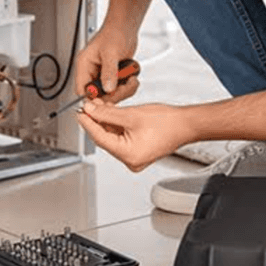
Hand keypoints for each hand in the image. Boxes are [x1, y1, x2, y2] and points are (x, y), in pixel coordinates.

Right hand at [74, 26, 139, 103]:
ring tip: (130, 79)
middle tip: (124, 86)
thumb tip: (108, 88)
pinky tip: (131, 76)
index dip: (93, 97)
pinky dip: (128, 86)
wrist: (126, 27)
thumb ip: (109, 72)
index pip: (82, 89)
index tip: (107, 97)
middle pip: (98, 95)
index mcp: (84, 65)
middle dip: (114, 93)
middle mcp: (93, 72)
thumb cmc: (114, 32)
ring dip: (123, 89)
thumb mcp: (111, 52)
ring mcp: (104, 75)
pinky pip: (120, 89)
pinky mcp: (114, 76)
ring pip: (111, 94)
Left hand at [76, 99, 193, 171]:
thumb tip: (90, 110)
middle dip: (96, 120)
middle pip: (105, 138)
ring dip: (106, 121)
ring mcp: (135, 157)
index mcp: (128, 155)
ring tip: (100, 105)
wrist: (186, 124)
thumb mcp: (131, 114)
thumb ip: (107, 113)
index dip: (87, 123)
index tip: (80, 111)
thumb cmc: (167, 123)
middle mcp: (131, 160)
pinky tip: (111, 113)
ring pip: (112, 137)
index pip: (99, 138)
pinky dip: (115, 125)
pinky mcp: (138, 151)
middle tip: (89, 105)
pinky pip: (121, 138)